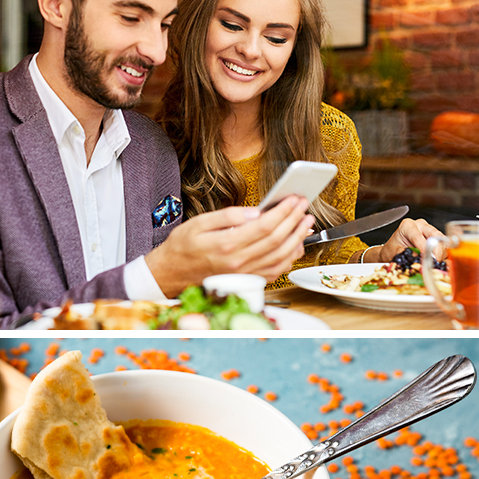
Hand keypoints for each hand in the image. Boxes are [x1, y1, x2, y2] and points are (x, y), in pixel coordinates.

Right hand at [145, 196, 314, 296]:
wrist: (172, 273)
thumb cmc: (183, 247)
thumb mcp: (198, 223)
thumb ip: (227, 216)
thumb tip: (253, 212)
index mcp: (226, 245)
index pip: (264, 226)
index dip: (283, 211)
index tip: (293, 199)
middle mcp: (238, 262)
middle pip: (277, 240)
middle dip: (294, 220)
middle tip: (304, 206)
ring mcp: (244, 274)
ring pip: (281, 256)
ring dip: (298, 238)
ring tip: (306, 222)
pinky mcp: (247, 280)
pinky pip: (276, 271)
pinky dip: (290, 258)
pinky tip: (296, 245)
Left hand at [365, 218, 444, 262]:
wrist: (393, 251)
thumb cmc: (392, 250)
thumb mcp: (394, 253)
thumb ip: (405, 255)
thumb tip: (417, 259)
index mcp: (407, 226)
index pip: (419, 237)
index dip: (424, 249)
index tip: (427, 259)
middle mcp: (420, 225)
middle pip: (435, 236)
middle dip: (436, 251)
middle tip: (434, 263)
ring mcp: (430, 229)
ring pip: (442, 240)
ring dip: (440, 253)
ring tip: (433, 263)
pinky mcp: (437, 236)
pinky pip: (445, 245)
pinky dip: (442, 254)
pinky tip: (435, 260)